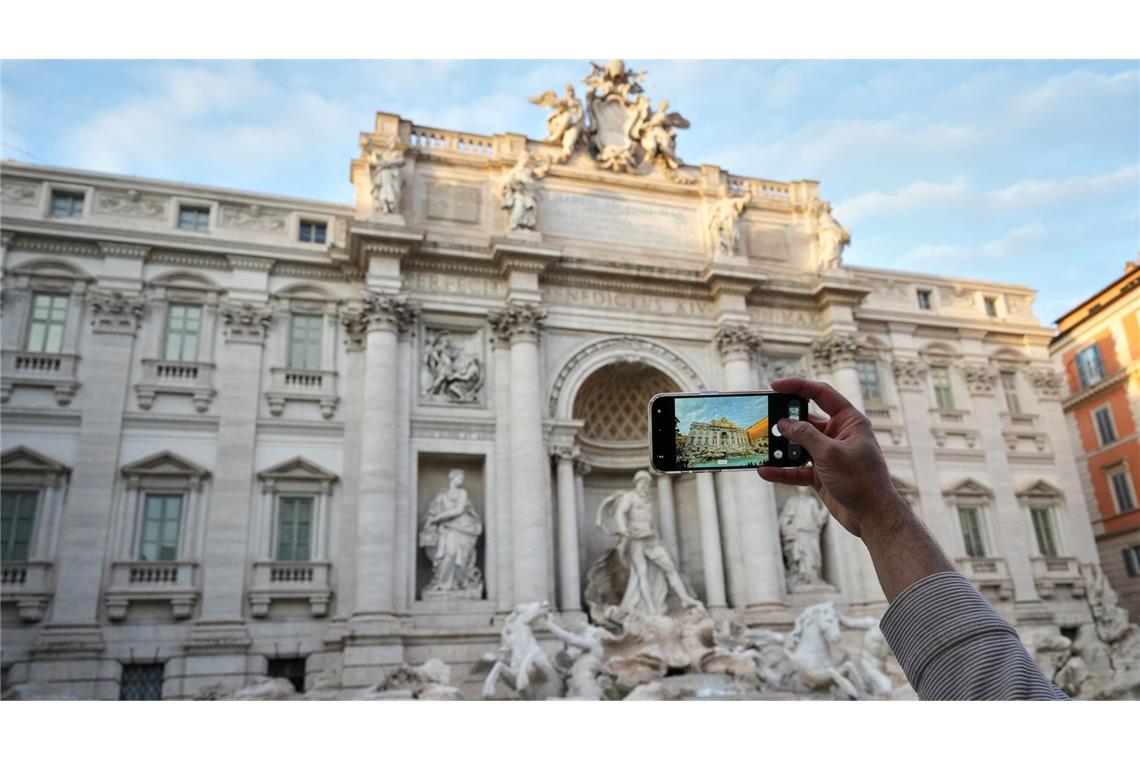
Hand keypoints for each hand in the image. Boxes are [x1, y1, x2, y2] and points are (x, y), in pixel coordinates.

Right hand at [756, 377, 906, 539]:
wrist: (872, 517)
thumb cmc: (861, 480)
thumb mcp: (830, 453)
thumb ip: (805, 435)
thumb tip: (783, 423)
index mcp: (849, 421)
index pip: (822, 394)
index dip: (798, 386)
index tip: (775, 386)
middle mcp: (838, 434)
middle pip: (806, 420)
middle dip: (785, 421)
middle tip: (764, 418)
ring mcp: (828, 454)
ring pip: (798, 445)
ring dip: (780, 448)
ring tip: (762, 447)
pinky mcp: (820, 474)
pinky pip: (796, 469)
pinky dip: (782, 470)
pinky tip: (765, 471)